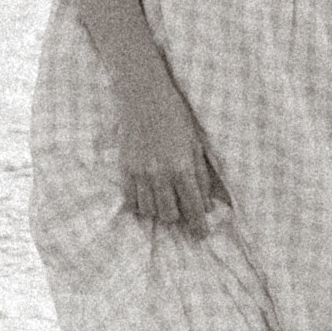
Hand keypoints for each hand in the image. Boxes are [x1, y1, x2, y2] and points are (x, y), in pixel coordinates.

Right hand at [117, 81, 229, 237]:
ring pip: (149, 211)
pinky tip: (148, 195)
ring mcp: (139, 173)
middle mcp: (160, 174)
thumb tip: (207, 205)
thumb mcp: (196, 145)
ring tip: (165, 199)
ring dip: (159, 210)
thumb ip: (201, 177)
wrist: (143, 95)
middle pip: (169, 215)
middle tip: (182, 208)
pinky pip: (131, 201)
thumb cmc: (175, 117)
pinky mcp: (124, 168)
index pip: (192, 208)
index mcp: (182, 168)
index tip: (201, 235)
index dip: (198, 226)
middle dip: (179, 217)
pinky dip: (141, 204)